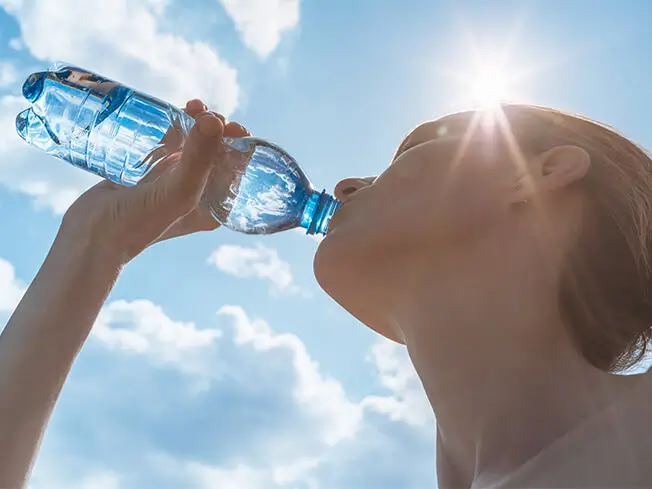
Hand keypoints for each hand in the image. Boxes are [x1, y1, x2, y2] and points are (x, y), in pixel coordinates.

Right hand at [60, 99, 249, 265]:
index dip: (238, 145)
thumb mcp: (178, 192)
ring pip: (191, 144)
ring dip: (196, 123)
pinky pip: (167, 142)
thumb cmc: (138, 223)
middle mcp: (195, 193)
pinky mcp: (147, 170)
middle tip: (206, 113)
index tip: (231, 126)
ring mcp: (170, 180)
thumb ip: (198, 159)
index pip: (236, 170)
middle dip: (216, 129)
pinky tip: (172, 110)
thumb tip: (216, 120)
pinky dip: (172, 125)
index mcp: (213, 206)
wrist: (90, 236)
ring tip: (193, 106)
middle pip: (215, 153)